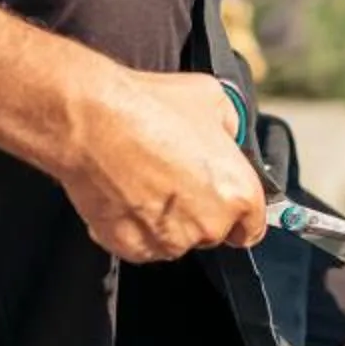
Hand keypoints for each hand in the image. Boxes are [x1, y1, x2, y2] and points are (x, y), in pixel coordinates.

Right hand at [54, 68, 271, 263]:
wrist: (93, 119)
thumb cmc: (149, 106)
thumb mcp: (212, 99)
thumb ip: (229, 128)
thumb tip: (227, 136)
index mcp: (238, 193)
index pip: (251, 227)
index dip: (236, 213)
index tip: (220, 201)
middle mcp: (208, 224)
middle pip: (211, 232)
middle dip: (197, 210)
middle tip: (172, 176)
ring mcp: (169, 241)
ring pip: (174, 240)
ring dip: (165, 220)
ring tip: (144, 180)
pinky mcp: (132, 247)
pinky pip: (140, 244)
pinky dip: (133, 226)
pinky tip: (124, 193)